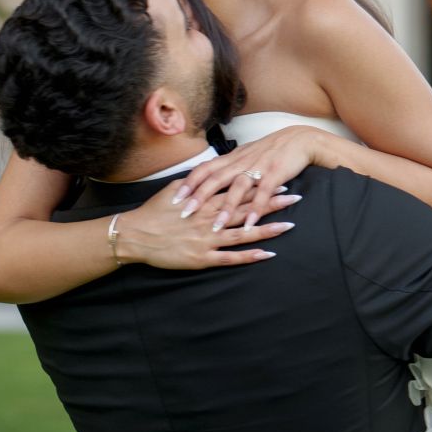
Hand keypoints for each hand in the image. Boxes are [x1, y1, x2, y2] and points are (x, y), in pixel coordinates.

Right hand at [113, 186, 298, 271]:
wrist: (135, 234)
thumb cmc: (153, 212)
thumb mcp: (174, 190)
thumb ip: (194, 183)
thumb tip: (207, 174)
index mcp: (205, 201)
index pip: (238, 190)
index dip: (260, 185)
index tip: (280, 179)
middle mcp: (210, 218)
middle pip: (246, 208)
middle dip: (272, 203)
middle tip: (296, 197)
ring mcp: (207, 239)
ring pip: (243, 233)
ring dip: (267, 230)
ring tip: (289, 226)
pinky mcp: (202, 257)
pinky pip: (230, 257)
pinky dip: (249, 256)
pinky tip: (267, 254)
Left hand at [170, 127, 335, 232]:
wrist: (299, 140)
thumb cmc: (271, 150)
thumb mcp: (245, 155)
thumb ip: (227, 166)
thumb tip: (207, 177)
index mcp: (231, 158)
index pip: (204, 169)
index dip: (188, 183)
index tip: (173, 197)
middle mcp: (241, 162)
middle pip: (215, 179)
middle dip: (198, 197)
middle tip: (184, 213)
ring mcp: (257, 168)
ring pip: (237, 188)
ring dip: (225, 208)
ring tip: (214, 227)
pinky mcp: (275, 174)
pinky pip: (263, 193)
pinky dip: (256, 209)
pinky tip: (250, 224)